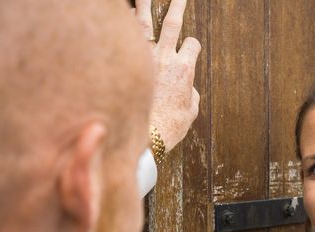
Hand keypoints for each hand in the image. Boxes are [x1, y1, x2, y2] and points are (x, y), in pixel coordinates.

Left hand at [134, 0, 200, 152]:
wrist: (146, 136)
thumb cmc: (170, 128)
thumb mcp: (191, 112)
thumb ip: (191, 95)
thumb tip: (188, 89)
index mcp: (184, 69)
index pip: (193, 44)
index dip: (193, 46)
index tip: (190, 50)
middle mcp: (165, 57)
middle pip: (173, 23)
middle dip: (178, 5)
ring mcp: (143, 58)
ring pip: (144, 22)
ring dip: (145, 3)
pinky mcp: (127, 64)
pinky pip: (124, 37)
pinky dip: (123, 24)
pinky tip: (121, 13)